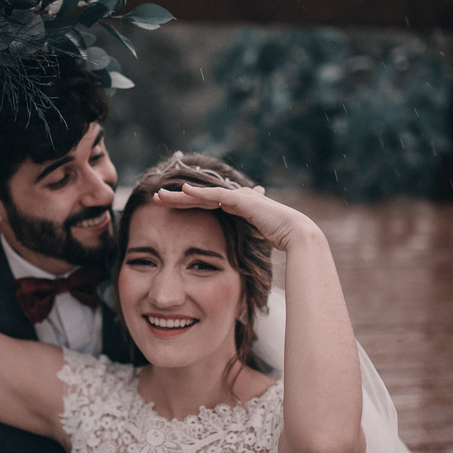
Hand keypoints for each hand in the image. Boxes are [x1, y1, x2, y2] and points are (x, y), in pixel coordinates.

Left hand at [152, 183, 317, 252]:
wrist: (297, 235)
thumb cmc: (277, 242)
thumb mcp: (250, 244)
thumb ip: (238, 245)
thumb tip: (228, 261)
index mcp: (234, 209)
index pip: (203, 205)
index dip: (184, 206)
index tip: (164, 209)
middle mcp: (235, 199)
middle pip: (199, 197)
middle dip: (176, 198)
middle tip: (155, 198)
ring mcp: (239, 197)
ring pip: (203, 194)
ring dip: (180, 194)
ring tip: (160, 195)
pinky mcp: (243, 200)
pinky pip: (216, 195)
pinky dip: (200, 193)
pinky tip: (184, 191)